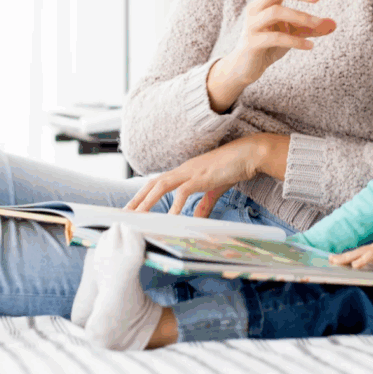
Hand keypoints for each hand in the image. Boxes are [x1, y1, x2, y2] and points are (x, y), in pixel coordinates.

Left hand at [124, 136, 262, 216]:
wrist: (248, 154)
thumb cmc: (232, 168)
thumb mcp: (215, 189)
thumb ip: (204, 205)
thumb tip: (196, 219)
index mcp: (184, 171)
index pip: (157, 182)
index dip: (143, 194)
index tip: (132, 207)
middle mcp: (183, 170)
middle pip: (153, 183)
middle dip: (137, 199)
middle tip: (124, 214)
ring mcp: (191, 172)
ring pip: (162, 186)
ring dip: (148, 201)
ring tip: (137, 216)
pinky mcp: (201, 177)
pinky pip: (184, 192)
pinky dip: (176, 205)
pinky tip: (170, 218)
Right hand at [228, 0, 335, 84]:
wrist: (245, 68)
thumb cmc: (268, 46)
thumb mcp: (292, 34)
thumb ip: (311, 28)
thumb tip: (334, 24)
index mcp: (264, 3)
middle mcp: (255, 9)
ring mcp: (252, 25)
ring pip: (275, 12)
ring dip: (300, 16)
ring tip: (318, 24)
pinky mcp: (252, 43)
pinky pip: (275, 38)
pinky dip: (295, 41)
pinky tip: (310, 46)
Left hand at [329, 241, 372, 272]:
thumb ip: (370, 266)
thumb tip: (355, 269)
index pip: (356, 253)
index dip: (344, 256)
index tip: (333, 258)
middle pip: (355, 252)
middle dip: (341, 256)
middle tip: (330, 259)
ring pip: (359, 252)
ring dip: (347, 258)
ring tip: (336, 262)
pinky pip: (370, 256)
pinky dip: (361, 261)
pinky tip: (354, 265)